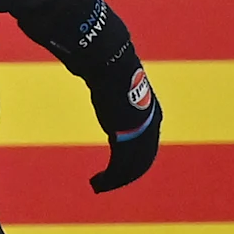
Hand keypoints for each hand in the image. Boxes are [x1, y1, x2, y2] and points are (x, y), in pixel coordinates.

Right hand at [58, 0, 162, 194]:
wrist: (110, 61)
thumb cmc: (105, 61)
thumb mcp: (107, 69)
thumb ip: (100, 67)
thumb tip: (84, 48)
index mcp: (148, 109)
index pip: (145, 140)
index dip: (133, 155)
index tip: (118, 165)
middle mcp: (150, 122)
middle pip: (142, 157)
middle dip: (127, 172)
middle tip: (109, 182)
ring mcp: (141, 131)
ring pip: (134, 165)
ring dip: (117, 179)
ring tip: (100, 185)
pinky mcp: (129, 138)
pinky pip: (123, 166)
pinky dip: (112, 178)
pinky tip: (98, 183)